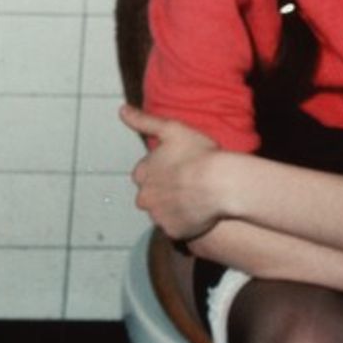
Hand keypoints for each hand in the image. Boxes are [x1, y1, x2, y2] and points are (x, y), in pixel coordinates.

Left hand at [120, 104, 226, 242]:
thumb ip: (144, 121)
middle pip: (151, 196)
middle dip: (164, 191)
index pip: (144, 174)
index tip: (179, 167)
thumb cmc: (199, 154)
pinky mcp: (173, 232)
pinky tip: (199, 213)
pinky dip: (184, 223)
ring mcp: (158, 217)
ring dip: (173, 207)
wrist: (221, 183)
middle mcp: (144, 197)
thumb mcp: (171, 129)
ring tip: (196, 198)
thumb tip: (121, 110)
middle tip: (188, 185)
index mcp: (142, 174)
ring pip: (162, 212)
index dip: (162, 170)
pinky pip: (176, 228)